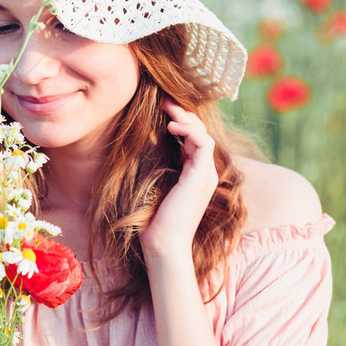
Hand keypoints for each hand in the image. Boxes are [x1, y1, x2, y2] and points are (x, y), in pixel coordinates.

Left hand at [140, 100, 218, 258]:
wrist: (163, 245)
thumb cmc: (153, 222)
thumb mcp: (154, 188)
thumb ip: (156, 170)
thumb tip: (140, 149)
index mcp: (195, 175)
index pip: (194, 139)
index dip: (181, 121)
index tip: (163, 108)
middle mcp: (204, 173)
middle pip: (200, 132)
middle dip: (184, 113)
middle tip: (165, 99)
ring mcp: (205, 175)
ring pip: (203, 133)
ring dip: (186, 117)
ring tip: (167, 108)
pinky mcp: (200, 177)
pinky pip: (203, 143)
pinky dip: (189, 131)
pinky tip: (171, 126)